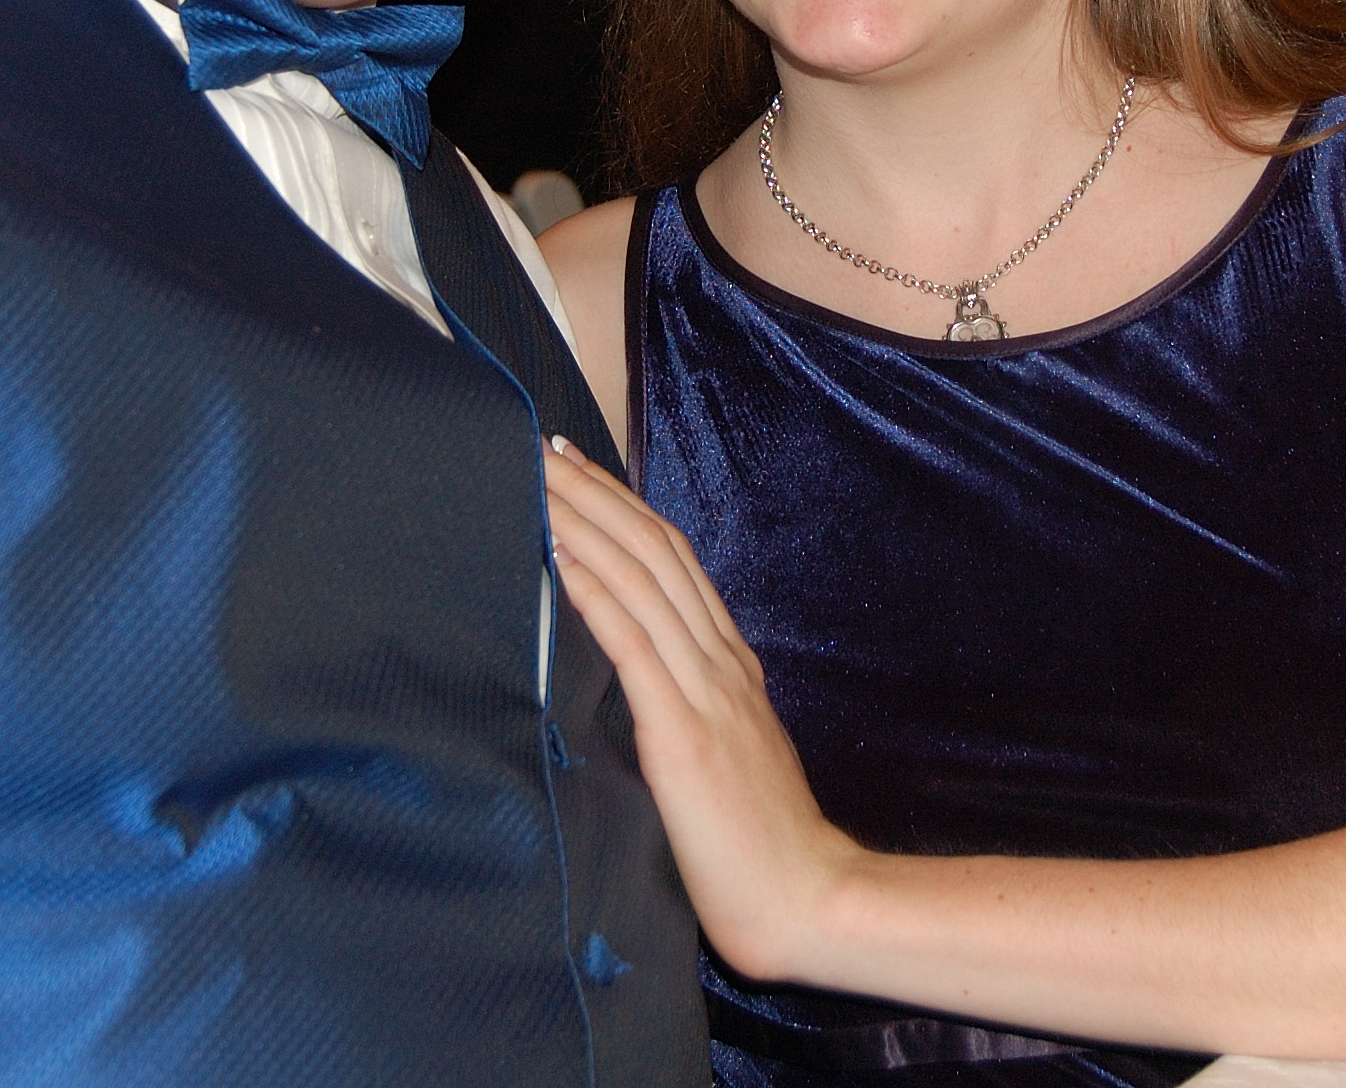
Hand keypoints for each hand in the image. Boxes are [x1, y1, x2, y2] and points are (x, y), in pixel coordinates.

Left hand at [543, 437, 861, 979]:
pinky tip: (560, 560)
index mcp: (731, 665)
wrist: (806, 896)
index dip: (624, 508)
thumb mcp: (724, 754)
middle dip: (596, 494)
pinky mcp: (685, 734)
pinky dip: (594, 593)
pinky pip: (634, 646)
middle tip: (544, 449)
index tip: (577, 470)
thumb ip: (688, 710)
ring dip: (585, 525)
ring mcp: (707, 693)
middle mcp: (721, 662)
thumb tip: (634, 683)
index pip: (674, 562)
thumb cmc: (759, 845)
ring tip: (539, 484)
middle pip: (654, 551)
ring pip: (641, 582)